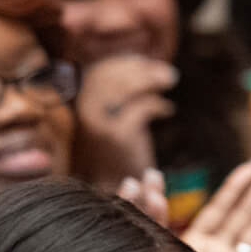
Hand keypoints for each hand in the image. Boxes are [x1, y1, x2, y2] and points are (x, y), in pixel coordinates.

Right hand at [71, 54, 176, 186]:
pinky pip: (141, 108)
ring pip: (126, 88)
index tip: (145, 61)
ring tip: (169, 80)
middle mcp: (85, 112)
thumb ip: (117, 97)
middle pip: (113, 76)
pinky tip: (167, 109)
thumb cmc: (117, 153)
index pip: (99, 72)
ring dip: (151, 79)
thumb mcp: (112, 120)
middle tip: (166, 72)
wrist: (115, 191)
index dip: (123, 64)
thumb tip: (139, 67)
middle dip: (141, 69)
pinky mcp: (119, 136)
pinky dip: (158, 105)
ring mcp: (100, 123)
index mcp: (80, 105)